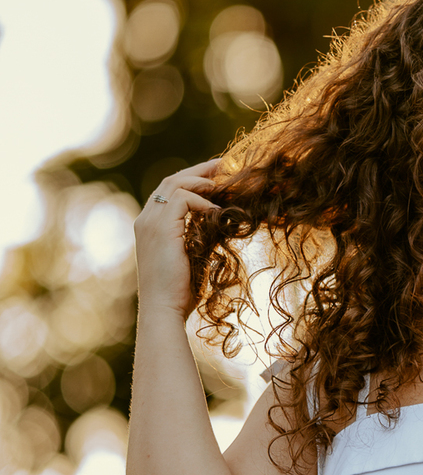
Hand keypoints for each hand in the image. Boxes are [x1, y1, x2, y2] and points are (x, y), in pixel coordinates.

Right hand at [134, 159, 222, 317]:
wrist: (163, 309)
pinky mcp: (161, 229)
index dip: (192, 180)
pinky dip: (200, 200)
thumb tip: (220, 224)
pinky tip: (216, 211)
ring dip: (201, 180)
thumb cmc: (179, 292)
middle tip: (223, 165)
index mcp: (150, 226)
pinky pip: (181, 198)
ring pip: (174, 184)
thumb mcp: (191, 258)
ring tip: (223, 183)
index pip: (169, 191)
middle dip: (198, 170)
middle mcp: (146, 220)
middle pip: (171, 180)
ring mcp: (150, 222)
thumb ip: (198, 238)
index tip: (215, 176)